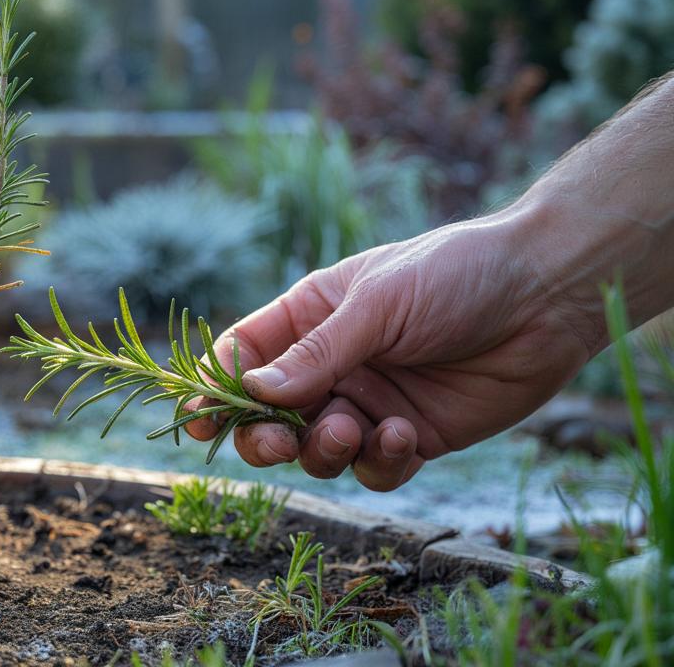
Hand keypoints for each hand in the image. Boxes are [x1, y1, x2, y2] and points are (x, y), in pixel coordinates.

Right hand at [184, 216, 599, 490]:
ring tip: (357, 428)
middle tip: (279, 444)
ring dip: (326, 450)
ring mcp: (369, 402)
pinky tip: (405, 435)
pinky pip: (375, 470)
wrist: (548, 294)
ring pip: (317, 451)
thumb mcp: (378, 304)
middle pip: (268, 419)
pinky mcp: (411, 436)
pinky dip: (381, 463)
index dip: (214, 391)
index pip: (242, 358)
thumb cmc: (457, 274)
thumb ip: (317, 355)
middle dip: (264, 438)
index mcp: (309, 318)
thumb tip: (253, 396)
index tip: (197, 424)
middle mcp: (331, 365)